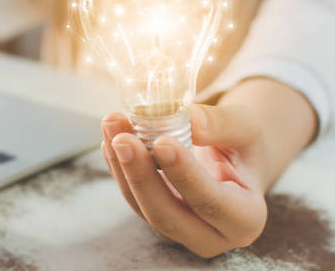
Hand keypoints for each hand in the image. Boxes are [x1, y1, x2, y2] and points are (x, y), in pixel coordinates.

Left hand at [101, 104, 267, 257]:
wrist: (232, 160)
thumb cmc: (243, 145)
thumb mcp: (245, 128)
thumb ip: (223, 124)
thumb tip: (191, 120)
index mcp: (245, 219)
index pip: (212, 202)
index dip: (185, 175)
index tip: (162, 142)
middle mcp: (209, 234)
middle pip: (167, 214)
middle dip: (141, 176)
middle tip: (123, 139)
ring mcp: (177, 229)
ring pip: (141, 206)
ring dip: (121, 166)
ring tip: (112, 125)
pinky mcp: (153, 214)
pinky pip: (131, 194)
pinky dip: (117, 165)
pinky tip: (110, 136)